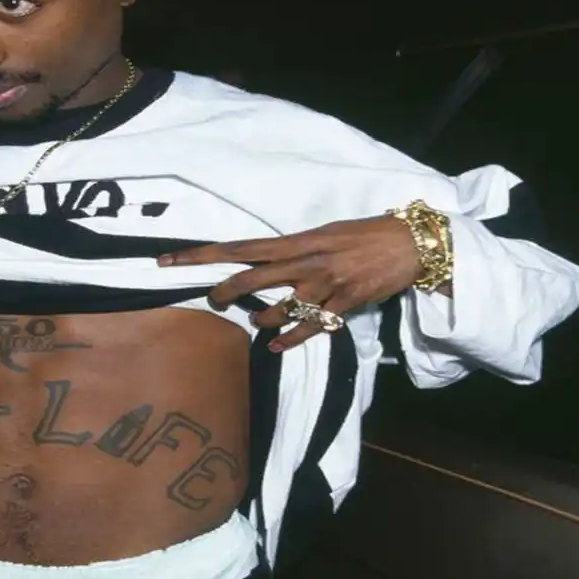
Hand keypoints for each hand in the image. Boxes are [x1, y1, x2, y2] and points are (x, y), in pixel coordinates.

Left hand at [158, 217, 422, 350]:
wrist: (410, 244)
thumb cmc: (365, 234)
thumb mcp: (324, 232)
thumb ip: (294, 247)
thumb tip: (264, 257)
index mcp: (298, 240)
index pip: (239, 247)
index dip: (201, 255)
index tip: (168, 261)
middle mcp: (306, 262)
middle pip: (250, 278)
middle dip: (224, 292)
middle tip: (213, 300)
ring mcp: (324, 285)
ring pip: (278, 309)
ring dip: (262, 319)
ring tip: (258, 321)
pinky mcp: (343, 305)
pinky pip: (310, 328)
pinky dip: (290, 339)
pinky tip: (275, 346)